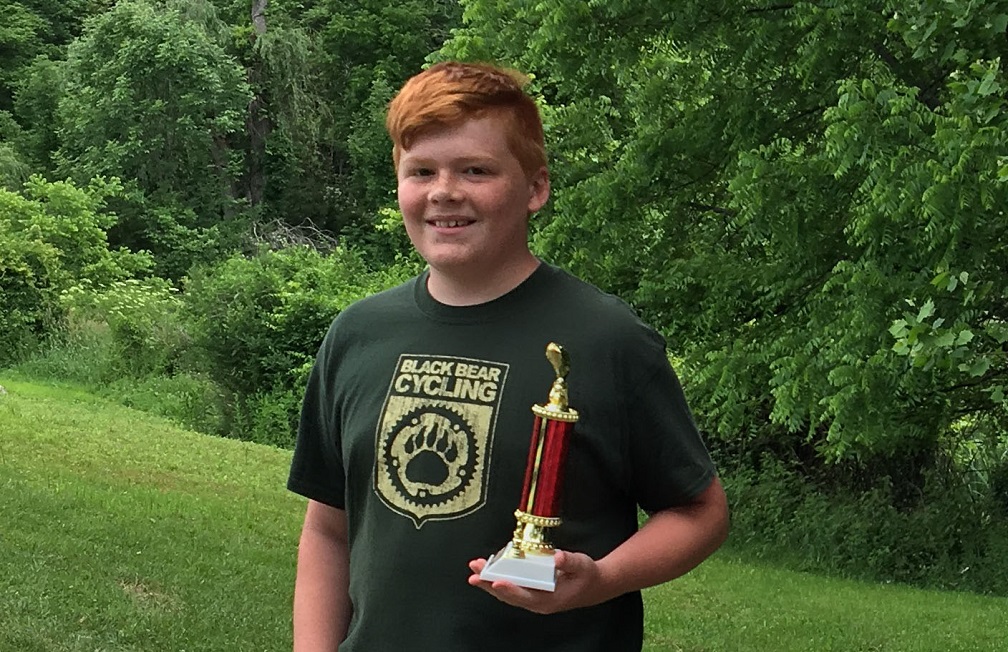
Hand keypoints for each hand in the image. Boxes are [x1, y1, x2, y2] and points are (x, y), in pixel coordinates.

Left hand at [467, 550, 611, 613]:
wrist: (593, 586)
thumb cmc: (586, 575)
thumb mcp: (582, 565)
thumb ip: (569, 561)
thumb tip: (558, 557)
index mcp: (550, 599)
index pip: (525, 596)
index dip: (509, 589)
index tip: (496, 581)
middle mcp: (537, 602)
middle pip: (509, 596)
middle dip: (489, 584)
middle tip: (474, 574)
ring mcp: (532, 598)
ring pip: (506, 593)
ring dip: (488, 581)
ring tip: (475, 569)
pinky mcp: (530, 592)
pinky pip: (510, 587)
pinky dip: (496, 579)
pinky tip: (487, 569)